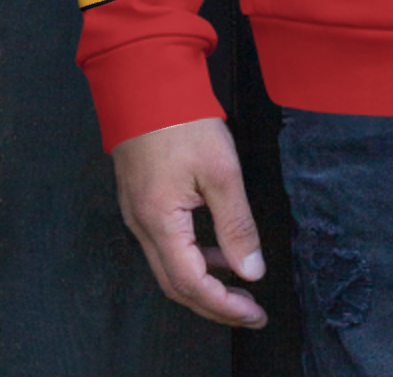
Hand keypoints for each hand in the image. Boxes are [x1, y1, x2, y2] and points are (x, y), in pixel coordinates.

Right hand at [110, 115, 267, 327]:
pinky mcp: (140, 201)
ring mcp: (137, 214)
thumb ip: (236, 224)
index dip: (224, 305)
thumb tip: (251, 271)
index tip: (255, 313)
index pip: (191, 285)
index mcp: (159, 222)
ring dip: (204, 282)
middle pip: (176, 286)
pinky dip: (193, 257)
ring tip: (240, 284)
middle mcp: (141, 227)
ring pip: (169, 268)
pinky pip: (165, 246)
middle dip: (215, 304)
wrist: (144, 79)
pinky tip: (216, 249)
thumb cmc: (182, 119)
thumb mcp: (221, 170)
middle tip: (251, 311)